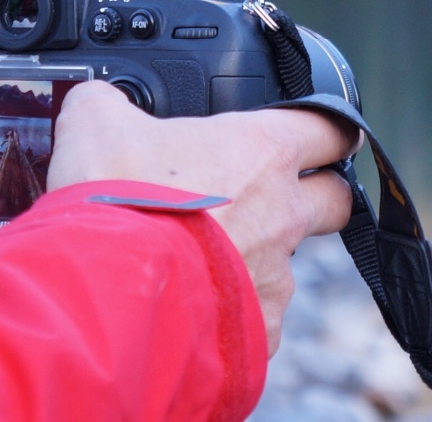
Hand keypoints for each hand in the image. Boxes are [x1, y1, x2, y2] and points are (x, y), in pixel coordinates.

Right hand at [46, 81, 357, 353]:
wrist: (110, 296)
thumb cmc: (116, 204)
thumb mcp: (97, 125)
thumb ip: (109, 104)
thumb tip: (96, 101)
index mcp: (262, 152)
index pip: (329, 129)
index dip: (327, 130)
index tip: (321, 134)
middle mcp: (285, 213)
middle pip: (334, 200)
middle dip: (316, 197)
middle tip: (270, 198)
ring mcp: (277, 276)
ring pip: (286, 263)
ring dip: (254, 258)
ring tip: (199, 260)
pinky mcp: (260, 331)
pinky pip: (256, 317)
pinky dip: (228, 311)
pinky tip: (189, 305)